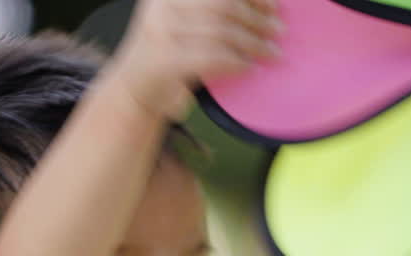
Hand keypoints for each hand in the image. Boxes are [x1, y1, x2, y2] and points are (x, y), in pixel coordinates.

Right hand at [110, 0, 283, 118]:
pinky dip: (236, 62)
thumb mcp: (185, 22)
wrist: (133, 92)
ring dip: (253, 42)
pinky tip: (250, 68)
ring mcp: (160, 33)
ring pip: (220, 31)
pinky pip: (211, 56)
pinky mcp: (164, 61)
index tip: (274, 5)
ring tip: (271, 52)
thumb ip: (212, 11)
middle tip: (278, 31)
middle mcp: (162, 7)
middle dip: (257, 18)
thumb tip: (262, 5)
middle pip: (222, 5)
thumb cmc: (167, 57)